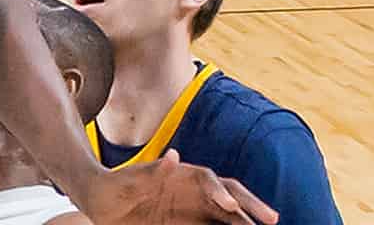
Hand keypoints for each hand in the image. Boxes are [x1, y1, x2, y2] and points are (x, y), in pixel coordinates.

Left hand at [75, 152, 276, 224]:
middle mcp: (193, 190)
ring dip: (246, 222)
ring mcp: (194, 208)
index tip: (230, 207)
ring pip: (229, 215)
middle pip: (231, 196)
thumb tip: (176, 156)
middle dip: (252, 206)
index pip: (211, 180)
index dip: (222, 191)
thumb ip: (154, 170)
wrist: (100, 202)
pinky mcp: (189, 223)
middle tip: (273, 220)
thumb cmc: (115, 187)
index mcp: (183, 174)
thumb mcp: (130, 179)